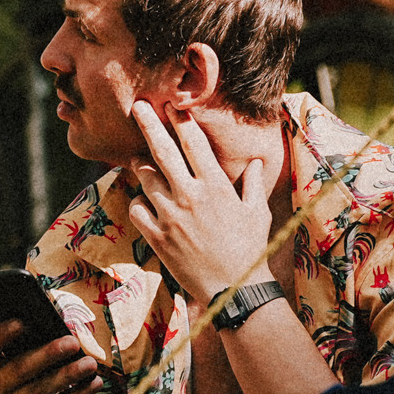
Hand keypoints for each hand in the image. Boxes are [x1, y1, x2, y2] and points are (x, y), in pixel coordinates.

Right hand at [0, 321, 100, 393]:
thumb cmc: (33, 378)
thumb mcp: (26, 360)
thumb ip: (34, 345)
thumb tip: (62, 332)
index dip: (1, 334)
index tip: (22, 323)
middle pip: (19, 368)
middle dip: (48, 354)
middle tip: (73, 343)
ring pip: (40, 391)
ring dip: (68, 375)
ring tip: (90, 364)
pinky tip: (94, 383)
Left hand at [124, 101, 272, 308]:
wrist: (235, 289)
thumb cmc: (250, 249)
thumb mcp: (257, 213)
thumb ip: (253, 183)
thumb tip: (255, 162)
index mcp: (215, 186)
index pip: (194, 144)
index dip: (181, 121)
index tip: (171, 104)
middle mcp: (190, 196)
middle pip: (162, 152)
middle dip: (149, 125)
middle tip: (137, 106)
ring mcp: (170, 216)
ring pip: (145, 178)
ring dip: (140, 165)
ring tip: (137, 158)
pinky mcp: (157, 237)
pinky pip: (137, 209)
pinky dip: (138, 202)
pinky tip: (144, 201)